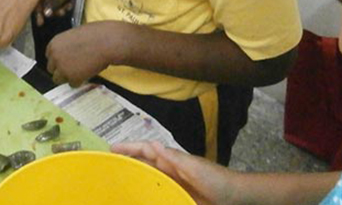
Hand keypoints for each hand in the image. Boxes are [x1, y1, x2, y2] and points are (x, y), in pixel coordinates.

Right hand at [34, 0, 79, 25]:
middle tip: (61, 13)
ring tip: (69, 6)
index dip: (38, 11)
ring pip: (57, 5)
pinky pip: (64, 3)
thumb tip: (45, 13)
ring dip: (62, 8)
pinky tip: (73, 2)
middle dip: (54, 10)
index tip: (40, 22)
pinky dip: (68, 4)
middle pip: (47, 3)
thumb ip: (55, 2)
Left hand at [46, 21, 121, 85]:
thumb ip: (66, 45)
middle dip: (61, 69)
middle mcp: (55, 56)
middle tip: (74, 67)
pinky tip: (87, 73)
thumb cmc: (96, 34)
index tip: (67, 60)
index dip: (59, 59)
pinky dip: (79, 81)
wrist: (107, 42)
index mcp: (54, 43)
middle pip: (51, 69)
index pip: (49, 57)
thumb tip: (66, 54)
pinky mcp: (72, 78)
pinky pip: (72, 84)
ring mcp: (62, 68)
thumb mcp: (75, 35)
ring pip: (58, 79)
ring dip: (68, 77)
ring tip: (80, 71)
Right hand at [112, 140, 235, 204]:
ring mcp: (172, 184)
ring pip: (148, 179)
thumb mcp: (194, 167)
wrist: (235, 197)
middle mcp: (168, 171)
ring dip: (134, 179)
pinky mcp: (176, 197)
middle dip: (126, 162)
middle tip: (107, 167)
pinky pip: (156, 194)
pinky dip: (146, 194)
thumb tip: (152, 143)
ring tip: (117, 185)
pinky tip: (138, 200)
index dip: (129, 148)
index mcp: (171, 160)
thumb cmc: (215, 179)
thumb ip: (174, 158)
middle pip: (143, 164)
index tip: (111, 149)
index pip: (145, 150)